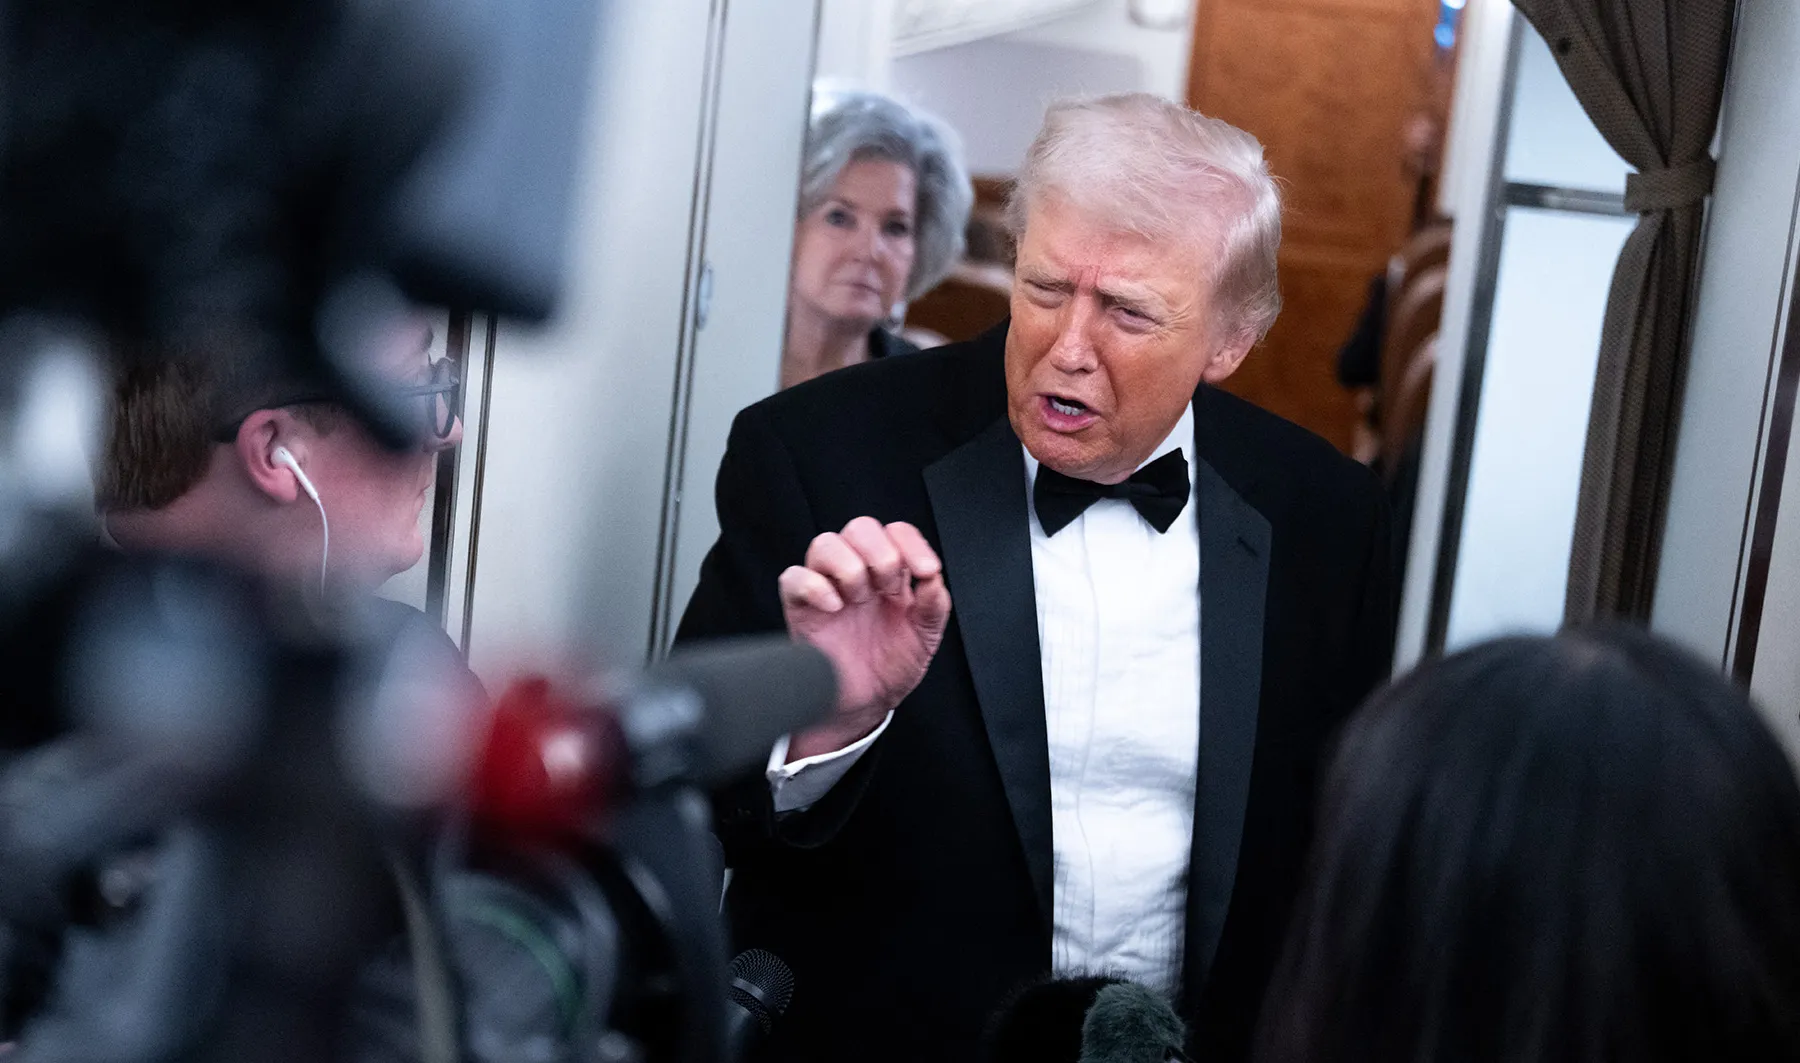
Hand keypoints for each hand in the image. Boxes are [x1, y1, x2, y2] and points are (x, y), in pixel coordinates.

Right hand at [778, 517, 951, 758]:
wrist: (864, 704)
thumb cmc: (889, 667)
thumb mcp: (925, 637)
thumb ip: (934, 605)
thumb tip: (932, 577)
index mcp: (890, 575)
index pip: (897, 533)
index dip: (912, 543)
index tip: (925, 570)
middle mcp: (858, 574)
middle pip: (860, 527)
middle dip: (881, 554)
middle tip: (889, 589)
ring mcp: (828, 587)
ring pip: (825, 544)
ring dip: (850, 568)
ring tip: (859, 599)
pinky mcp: (801, 607)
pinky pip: (794, 577)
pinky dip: (814, 586)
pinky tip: (834, 607)